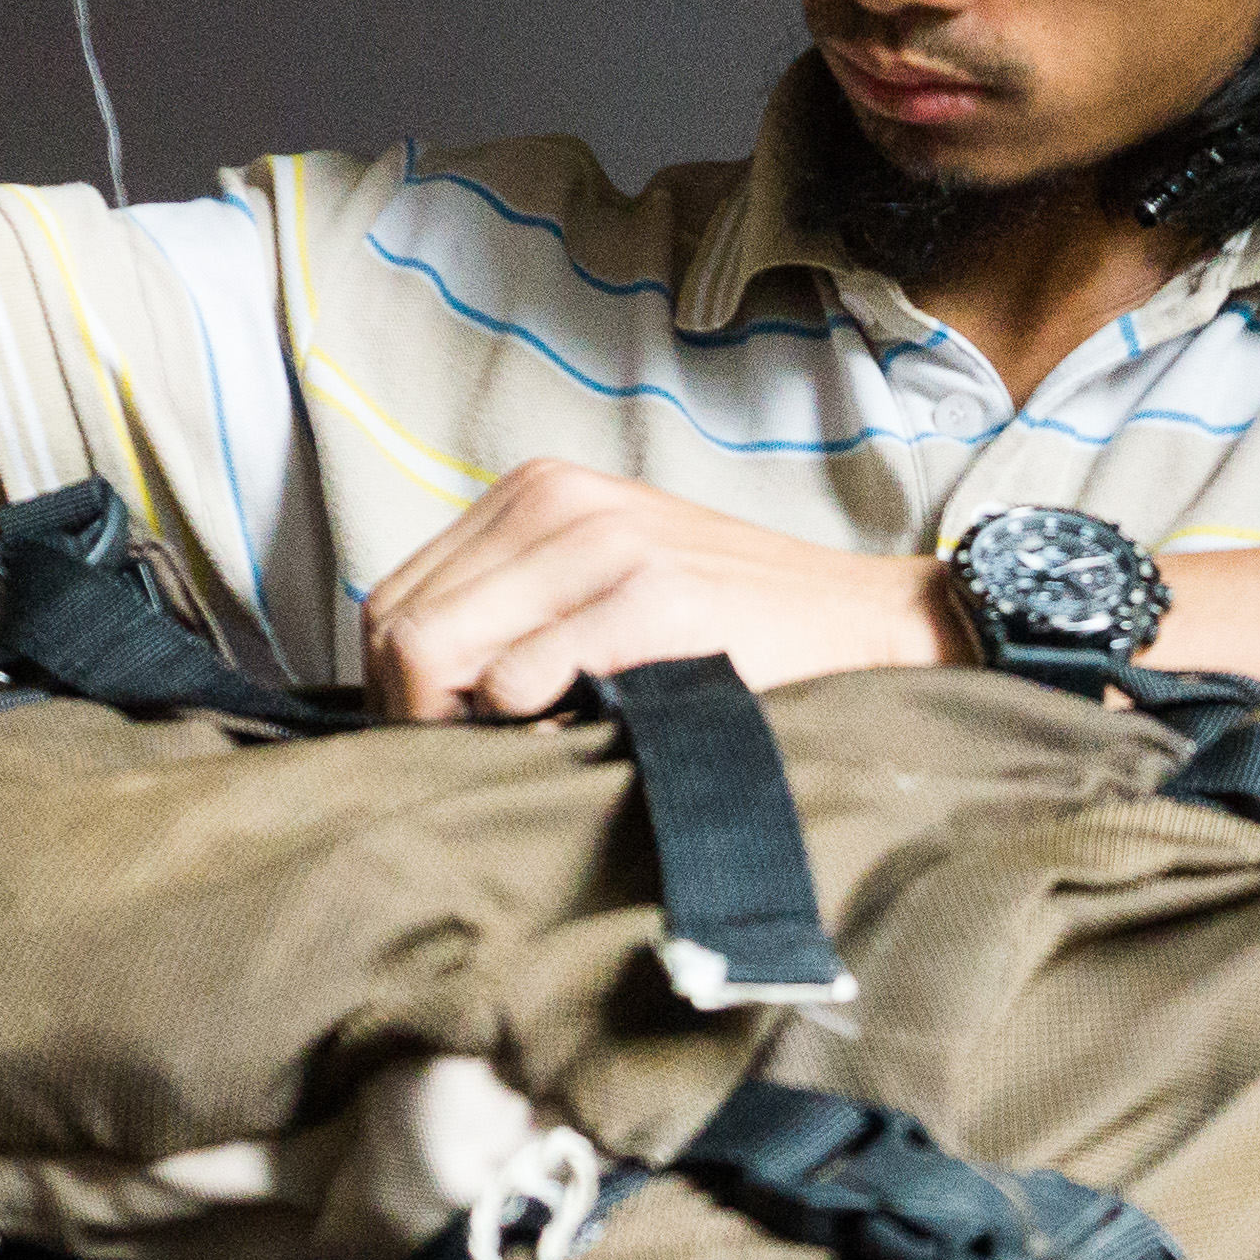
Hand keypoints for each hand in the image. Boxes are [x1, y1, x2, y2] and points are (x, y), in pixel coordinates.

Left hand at [364, 462, 954, 718]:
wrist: (865, 622)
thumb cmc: (734, 623)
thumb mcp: (607, 581)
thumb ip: (516, 613)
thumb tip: (415, 694)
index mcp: (537, 492)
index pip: (393, 598)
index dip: (396, 688)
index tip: (441, 743)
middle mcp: (558, 501)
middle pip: (398, 626)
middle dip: (413, 713)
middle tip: (468, 766)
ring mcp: (606, 544)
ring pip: (438, 651)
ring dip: (464, 725)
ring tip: (521, 756)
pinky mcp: (653, 599)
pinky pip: (522, 678)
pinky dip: (528, 729)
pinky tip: (573, 744)